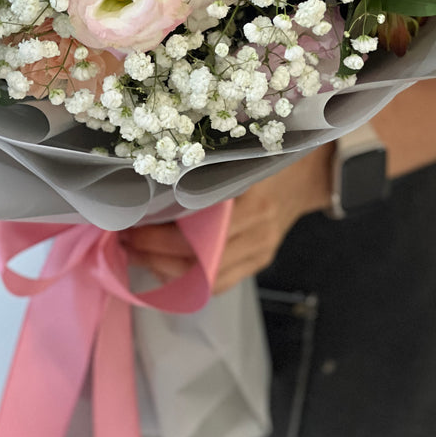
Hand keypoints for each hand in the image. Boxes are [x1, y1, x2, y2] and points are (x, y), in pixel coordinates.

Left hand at [123, 144, 332, 294]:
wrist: (309, 172)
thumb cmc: (268, 154)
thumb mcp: (240, 155)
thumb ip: (206, 170)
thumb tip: (152, 182)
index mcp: (252, 203)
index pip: (197, 233)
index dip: (160, 237)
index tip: (131, 226)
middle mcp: (258, 233)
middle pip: (199, 258)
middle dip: (156, 254)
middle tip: (126, 242)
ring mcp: (261, 251)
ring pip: (207, 278)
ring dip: (168, 270)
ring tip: (138, 256)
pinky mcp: (260, 261)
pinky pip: (221, 282)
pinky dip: (191, 280)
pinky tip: (165, 268)